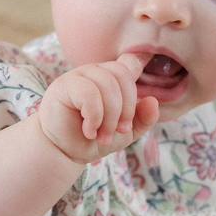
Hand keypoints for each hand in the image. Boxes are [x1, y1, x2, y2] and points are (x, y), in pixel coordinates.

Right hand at [37, 53, 158, 163]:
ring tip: (103, 136)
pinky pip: (89, 93)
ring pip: (107, 85)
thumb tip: (153, 101)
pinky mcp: (64, 85)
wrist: (62, 153)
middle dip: (126, 109)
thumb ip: (143, 119)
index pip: (130, 63)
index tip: (144, 71)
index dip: (140, 64)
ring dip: (110, 117)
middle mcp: (97, 72)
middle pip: (123, 76)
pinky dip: (94, 116)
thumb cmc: (93, 139)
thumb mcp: (125, 132)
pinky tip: (89, 130)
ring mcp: (80, 75)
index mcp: (113, 78)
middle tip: (120, 132)